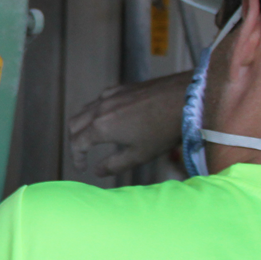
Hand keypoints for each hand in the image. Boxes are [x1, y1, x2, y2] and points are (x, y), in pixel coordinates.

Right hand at [68, 70, 190, 175]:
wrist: (186, 98)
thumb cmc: (164, 129)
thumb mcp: (139, 155)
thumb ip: (114, 165)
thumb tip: (98, 171)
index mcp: (101, 127)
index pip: (77, 144)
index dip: (77, 158)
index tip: (82, 167)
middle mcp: (100, 109)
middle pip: (74, 125)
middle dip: (75, 141)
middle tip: (83, 153)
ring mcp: (110, 96)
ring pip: (84, 110)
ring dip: (83, 125)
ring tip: (92, 137)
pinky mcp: (121, 88)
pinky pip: (98, 100)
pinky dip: (95, 112)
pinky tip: (109, 117)